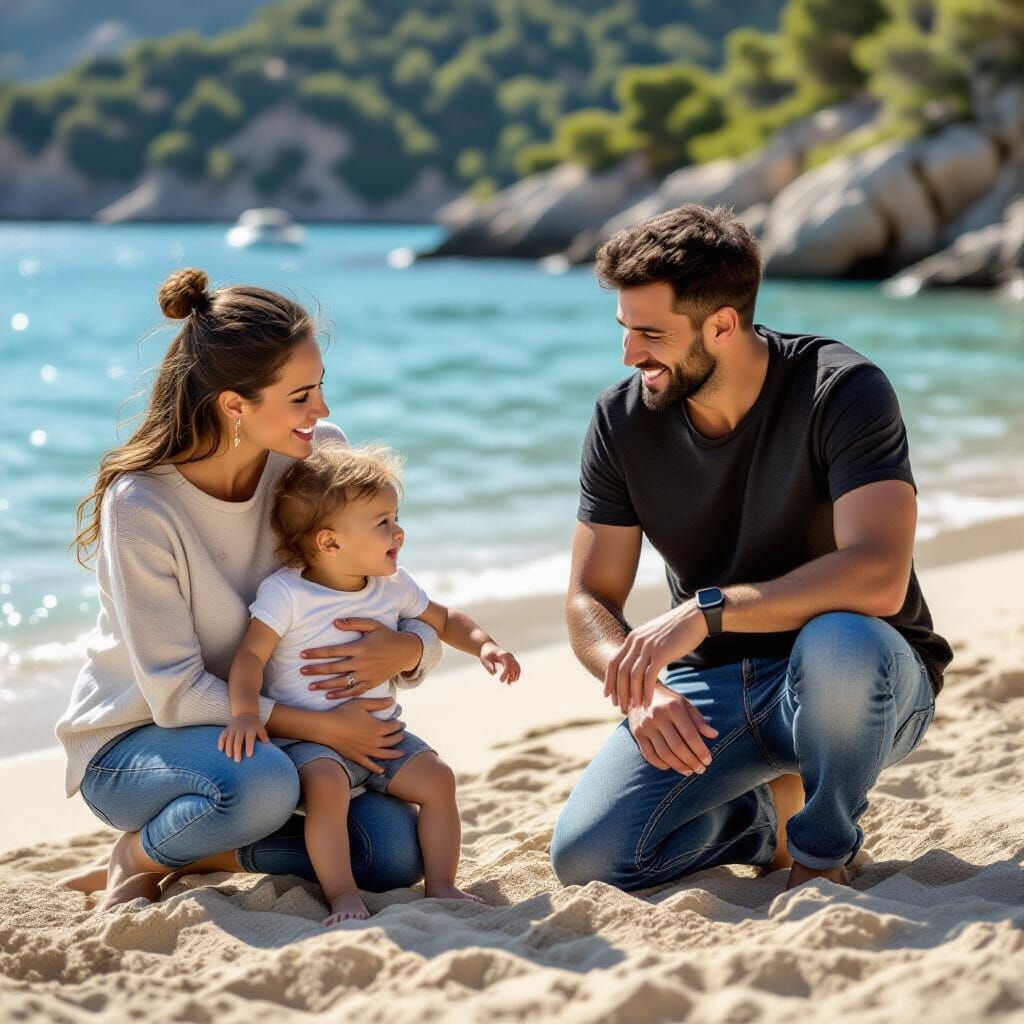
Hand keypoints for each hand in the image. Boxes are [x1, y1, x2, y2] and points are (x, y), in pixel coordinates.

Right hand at [218, 713, 267, 762]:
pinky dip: (221, 742)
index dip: (249, 746)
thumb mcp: (261, 728)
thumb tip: (266, 743)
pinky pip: (222, 735)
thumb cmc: (255, 725)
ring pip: (229, 738)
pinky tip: (221, 750)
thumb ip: (263, 735)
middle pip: (238, 739)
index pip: (250, 738)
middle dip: (237, 750)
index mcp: (250, 729)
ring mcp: (233, 728)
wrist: (246, 714)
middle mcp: (241, 728)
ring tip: (229, 756)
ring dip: (228, 748)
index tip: (249, 756)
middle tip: (237, 760)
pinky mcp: (227, 729)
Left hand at [301, 619, 421, 699]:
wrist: (406, 652)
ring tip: (310, 686)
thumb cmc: (387, 635)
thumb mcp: (373, 625)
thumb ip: (354, 622)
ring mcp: (367, 675)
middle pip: (334, 667)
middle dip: (316, 669)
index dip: (317, 653)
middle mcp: (362, 662)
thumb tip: (334, 622)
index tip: (302, 654)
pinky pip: (354, 691)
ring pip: (342, 682)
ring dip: (325, 684)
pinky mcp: (371, 683)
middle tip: (301, 671)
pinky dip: (341, 694)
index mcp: (360, 647)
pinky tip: (328, 696)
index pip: (334, 651)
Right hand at [315, 697, 405, 774]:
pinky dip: (377, 769)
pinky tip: (381, 771)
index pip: (394, 727)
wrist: (327, 728)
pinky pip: (369, 765)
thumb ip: (378, 703)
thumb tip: (392, 700)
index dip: (398, 724)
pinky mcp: (357, 757)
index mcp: (378, 727)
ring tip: (401, 753)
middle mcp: (375, 741)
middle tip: (401, 734)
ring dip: (394, 754)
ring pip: (385, 754)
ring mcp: (366, 751)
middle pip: (392, 741)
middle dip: (398, 737)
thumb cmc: (343, 713)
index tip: (399, 722)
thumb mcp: (362, 704)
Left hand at [480, 643, 520, 684]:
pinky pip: (516, 668)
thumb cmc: (486, 653)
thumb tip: (494, 673)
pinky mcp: (511, 661)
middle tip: (501, 682)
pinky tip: (512, 681)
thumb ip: (489, 666)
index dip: (506, 673)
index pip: (508, 664)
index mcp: (503, 654)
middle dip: (509, 676)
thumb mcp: (484, 659)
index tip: (500, 680)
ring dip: (514, 676)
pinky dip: (515, 674)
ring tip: (509, 683)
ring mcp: (511, 658)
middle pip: (513, 667)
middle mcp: (509, 656)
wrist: (488, 647)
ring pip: (517, 668)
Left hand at [604, 601, 707, 711]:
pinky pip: (649, 677)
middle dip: (618, 691)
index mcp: (633, 638)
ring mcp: (648, 647)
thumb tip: (641, 663)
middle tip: (619, 707)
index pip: (613, 662)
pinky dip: (646, 692)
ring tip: (634, 708)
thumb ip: (644, 648)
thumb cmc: (678, 629)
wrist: (694, 617)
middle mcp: (636, 642)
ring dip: (632, 694)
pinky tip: (647, 702)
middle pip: (620, 671)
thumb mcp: (654, 637)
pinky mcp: (661, 653)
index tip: (608, 696)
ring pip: (633, 676)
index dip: (609, 680)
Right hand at [628, 683, 718, 774]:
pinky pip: (649, 755)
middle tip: (701, 770)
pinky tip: (670, 766)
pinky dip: (661, 764)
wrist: (639, 691)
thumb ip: (698, 720)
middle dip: (692, 761)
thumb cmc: (667, 700)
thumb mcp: (684, 704)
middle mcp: (657, 716)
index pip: (689, 734)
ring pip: (664, 754)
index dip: (700, 750)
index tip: (708, 760)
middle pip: (677, 747)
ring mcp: (645, 726)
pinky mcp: (636, 733)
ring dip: (678, 766)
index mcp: (673, 707)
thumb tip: (714, 735)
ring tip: (689, 771)